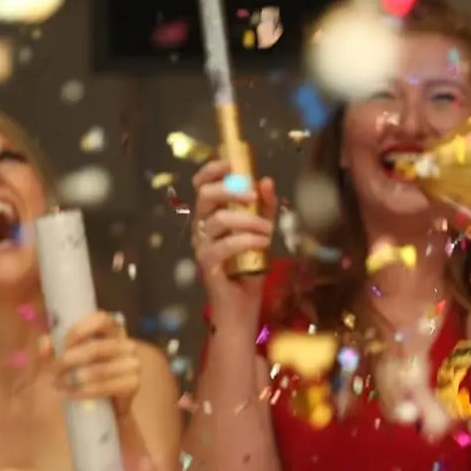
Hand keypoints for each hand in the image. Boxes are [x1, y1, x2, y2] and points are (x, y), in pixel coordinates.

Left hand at [51, 311, 138, 418]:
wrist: (97, 406)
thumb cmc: (79, 375)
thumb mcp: (59, 359)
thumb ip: (50, 348)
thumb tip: (46, 341)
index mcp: (111, 330)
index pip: (102, 319)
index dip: (80, 330)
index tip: (63, 344)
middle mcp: (125, 344)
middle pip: (97, 347)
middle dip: (70, 360)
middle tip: (54, 370)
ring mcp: (133, 364)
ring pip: (101, 369)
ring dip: (75, 378)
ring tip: (59, 384)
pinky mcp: (133, 384)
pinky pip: (106, 386)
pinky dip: (85, 391)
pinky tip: (72, 393)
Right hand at [190, 159, 276, 323]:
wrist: (242, 307)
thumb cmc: (249, 270)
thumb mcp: (262, 233)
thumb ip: (264, 209)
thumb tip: (266, 181)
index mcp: (211, 216)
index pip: (201, 185)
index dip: (212, 170)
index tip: (232, 164)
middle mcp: (202, 228)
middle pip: (204, 196)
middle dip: (231, 190)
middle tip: (254, 196)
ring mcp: (202, 246)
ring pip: (218, 219)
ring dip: (249, 220)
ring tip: (268, 231)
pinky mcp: (207, 265)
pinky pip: (223, 245)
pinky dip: (246, 240)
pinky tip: (263, 243)